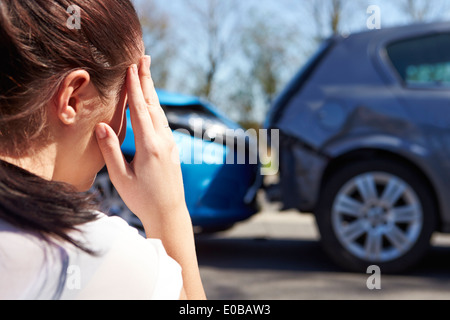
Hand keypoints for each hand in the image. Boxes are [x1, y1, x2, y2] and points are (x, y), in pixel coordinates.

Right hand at [95, 56, 186, 229]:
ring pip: (160, 112)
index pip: (140, 110)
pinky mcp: (172, 149)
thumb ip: (111, 150)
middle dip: (147, 80)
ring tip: (146, 73)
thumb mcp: (121, 178)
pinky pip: (163, 122)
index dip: (134, 87)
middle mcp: (163, 141)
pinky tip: (151, 103)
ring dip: (152, 92)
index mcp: (149, 147)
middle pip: (153, 105)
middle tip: (144, 58)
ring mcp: (171, 144)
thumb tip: (101, 125)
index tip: (130, 67)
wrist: (169, 213)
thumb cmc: (142, 199)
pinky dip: (155, 108)